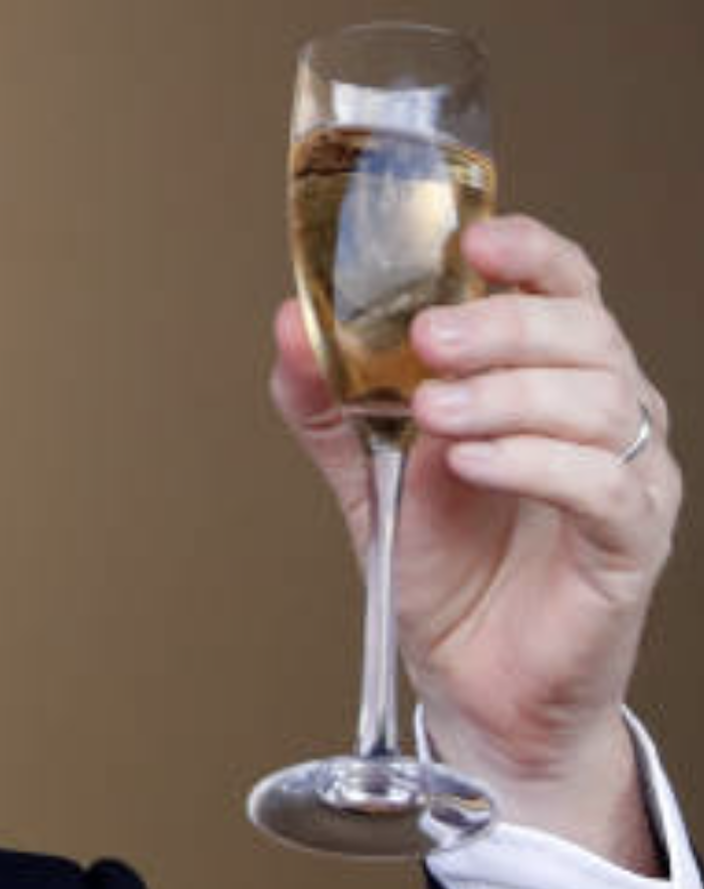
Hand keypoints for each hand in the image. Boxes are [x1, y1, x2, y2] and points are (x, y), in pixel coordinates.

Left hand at [271, 214, 682, 871]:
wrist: (473, 678)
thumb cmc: (444, 563)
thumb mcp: (365, 468)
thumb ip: (328, 398)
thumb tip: (288, 322)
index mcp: (547, 374)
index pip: (563, 284)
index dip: (529, 250)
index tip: (475, 239)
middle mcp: (601, 411)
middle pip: (584, 329)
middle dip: (503, 322)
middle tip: (429, 338)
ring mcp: (627, 473)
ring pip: (601, 398)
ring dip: (508, 393)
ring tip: (433, 412)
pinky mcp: (630, 540)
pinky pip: (602, 483)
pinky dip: (534, 462)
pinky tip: (472, 462)